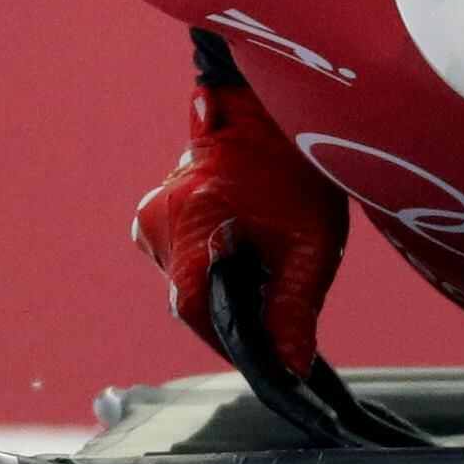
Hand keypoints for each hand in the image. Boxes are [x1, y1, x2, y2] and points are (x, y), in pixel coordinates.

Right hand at [132, 81, 348, 375]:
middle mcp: (157, 222)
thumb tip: (289, 366)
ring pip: (189, 274)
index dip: (235, 337)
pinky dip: (214, 253)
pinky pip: (183, 249)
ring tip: (266, 245)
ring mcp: (152, 211)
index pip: (200, 315)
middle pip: (193, 296)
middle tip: (277, 285)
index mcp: (188, 229)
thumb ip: (295, 311)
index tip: (267, 348)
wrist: (278, 97)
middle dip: (235, 302)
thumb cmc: (297, 163)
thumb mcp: (311, 244)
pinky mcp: (158, 204)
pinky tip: (247, 230)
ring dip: (224, 277)